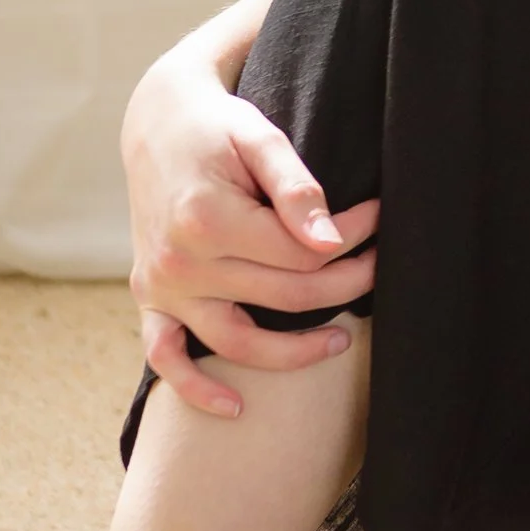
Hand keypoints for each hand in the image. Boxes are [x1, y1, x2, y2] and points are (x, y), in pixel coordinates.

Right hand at [121, 39, 378, 419]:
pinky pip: (167, 357)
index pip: (301, 253)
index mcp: (207, 219)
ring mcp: (163, 286)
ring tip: (343, 341)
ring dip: (293, 353)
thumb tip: (330, 241)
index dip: (351, 241)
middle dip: (343, 283)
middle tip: (378, 265)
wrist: (157, 122)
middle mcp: (180, 261)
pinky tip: (236, 408)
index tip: (379, 218)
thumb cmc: (217, 127)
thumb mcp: (259, 138)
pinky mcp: (150, 298)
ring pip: (237, 342)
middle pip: (282, 297)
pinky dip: (196, 389)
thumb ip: (296, 188)